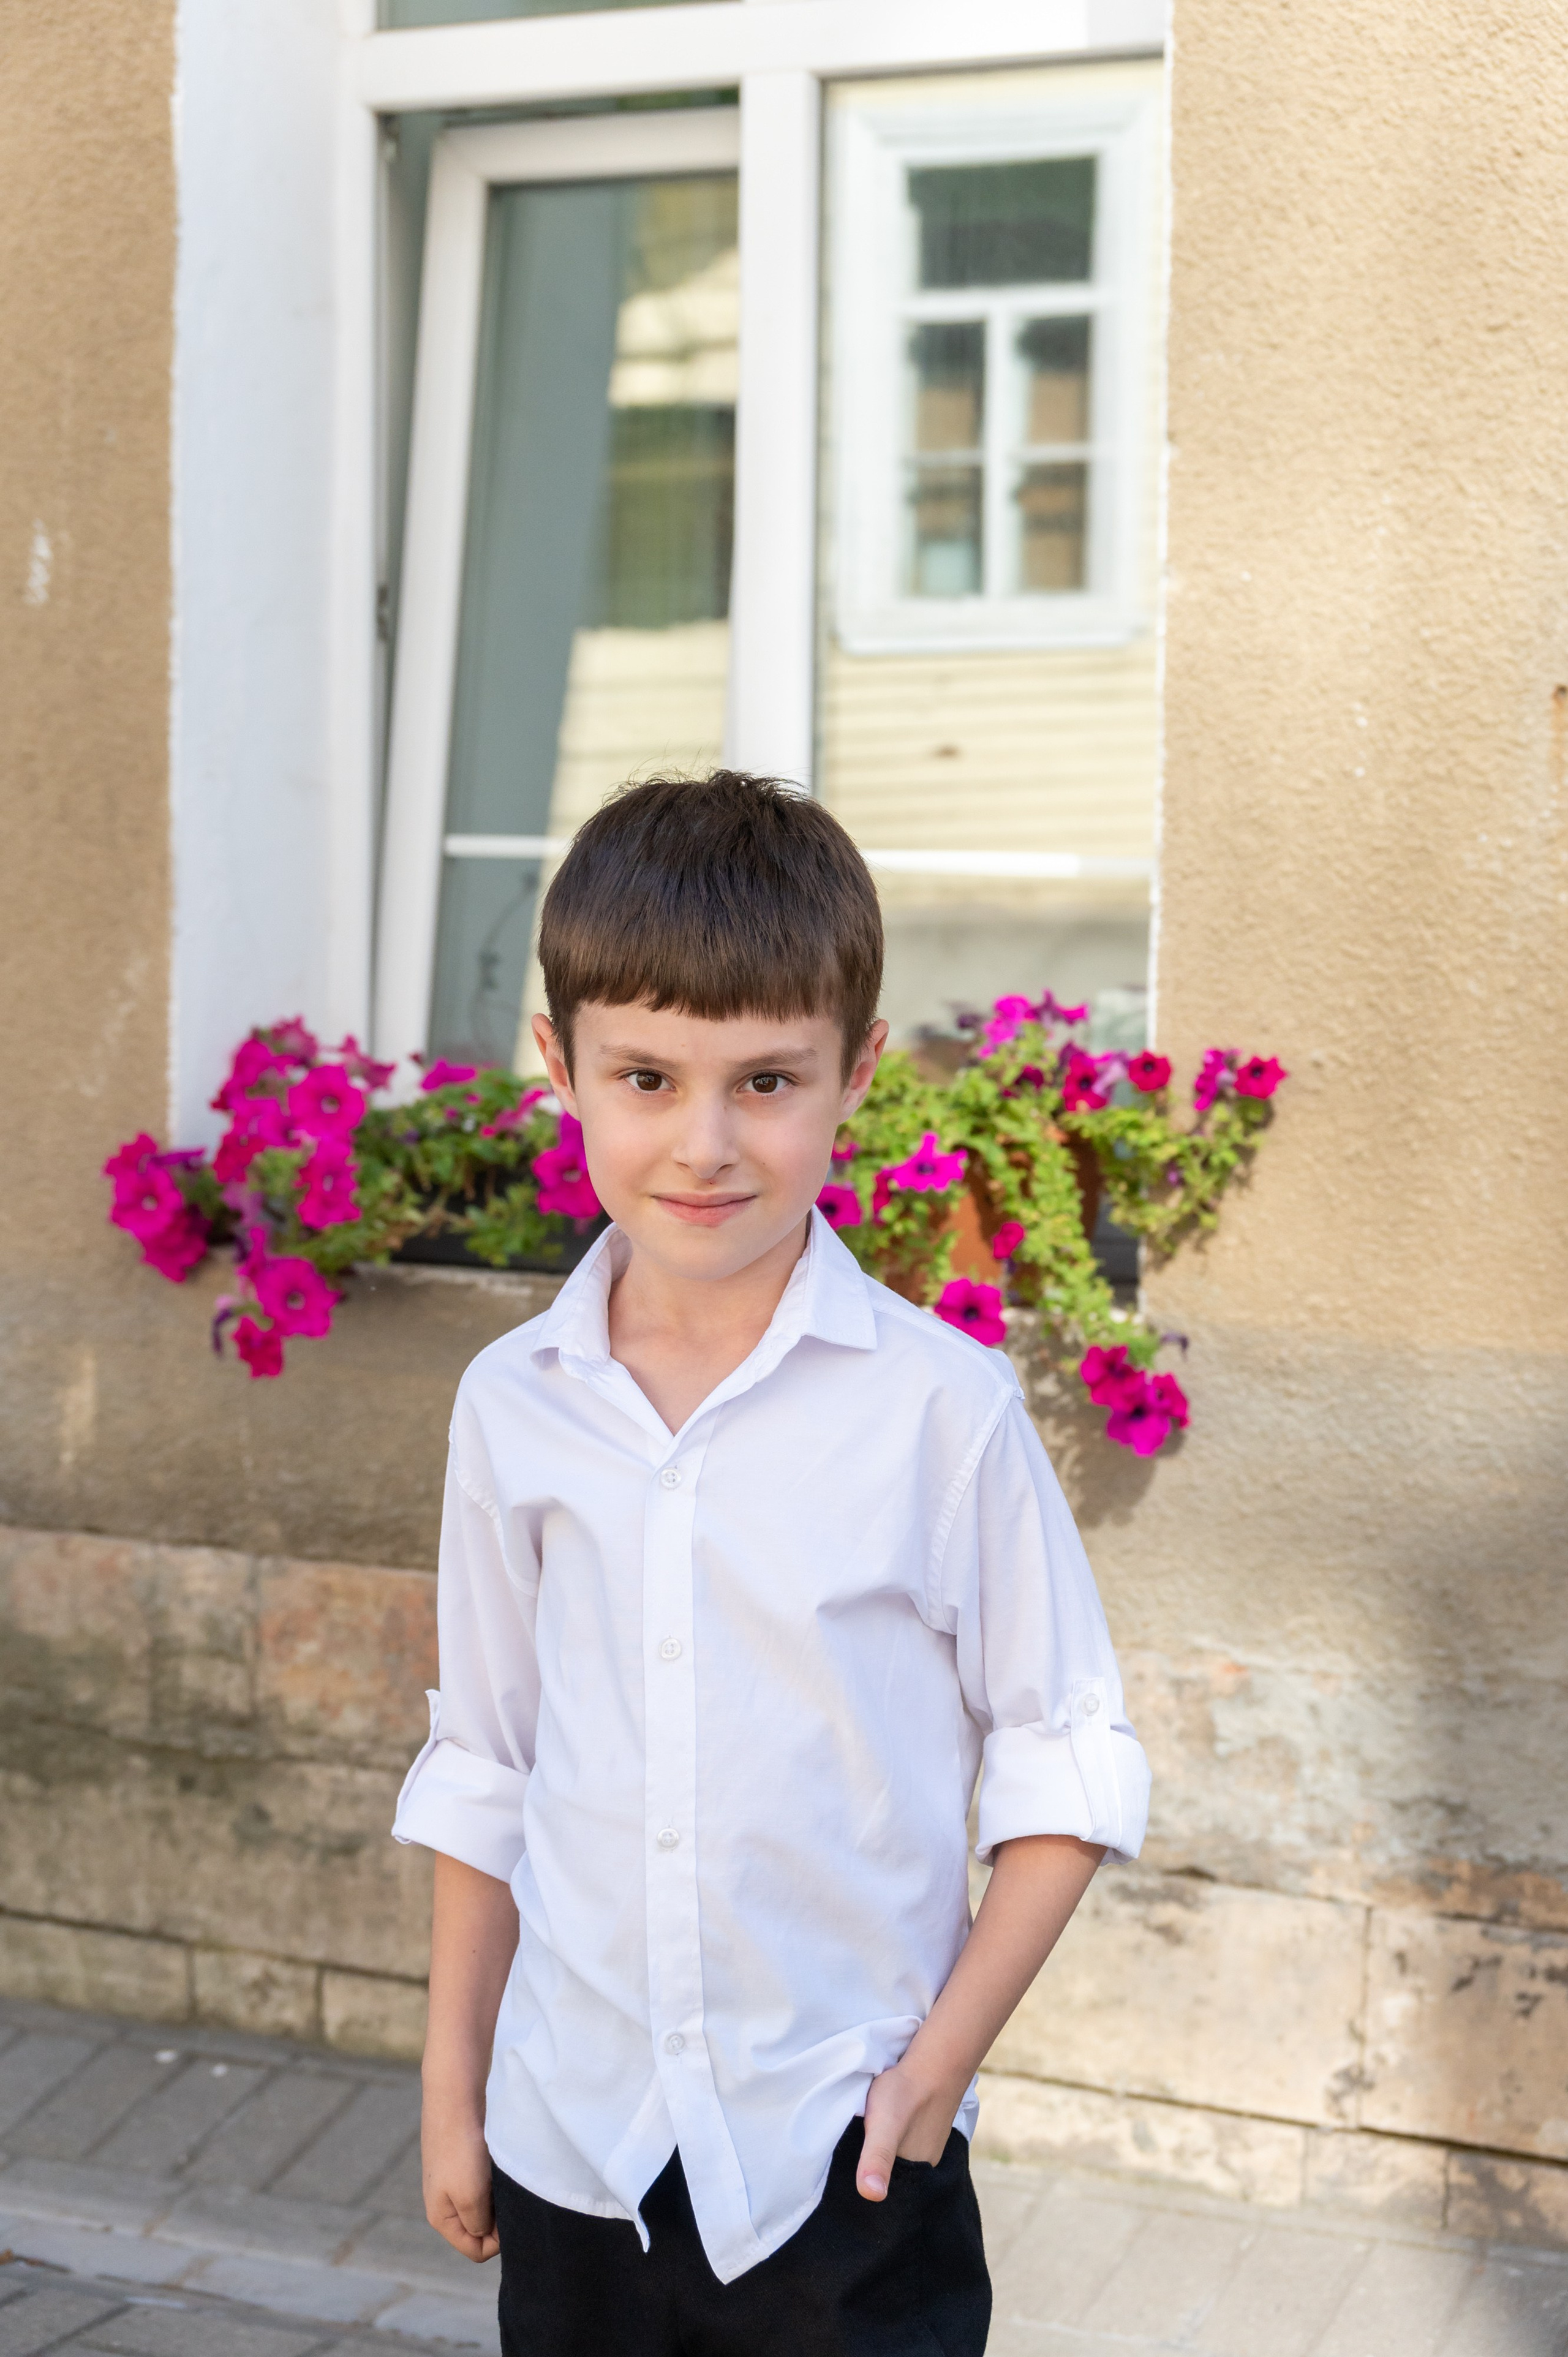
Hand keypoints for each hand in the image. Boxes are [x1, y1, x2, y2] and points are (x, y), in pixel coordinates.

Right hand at [422, 2102, 499, 2261]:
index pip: (476, 2250)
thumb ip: (478, 2226)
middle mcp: (445, 2203)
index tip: (509, 2215)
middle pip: (480, 2229)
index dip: (497, 2241)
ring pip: (485, 2205)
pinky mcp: (464, 2161)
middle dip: (499, 2219)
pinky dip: (496, 2178)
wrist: (455, 2097)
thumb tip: (485, 2235)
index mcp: (441, 2218)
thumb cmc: (462, 2149)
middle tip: (508, 2195)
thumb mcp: (470, 2198)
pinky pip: (485, 2183)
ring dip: (499, 2196)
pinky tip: (499, 2163)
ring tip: (503, 2176)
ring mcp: (453, 2181)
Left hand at [855, 2059, 963, 2201]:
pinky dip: (896, 2135)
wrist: (935, 2060)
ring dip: (885, 2151)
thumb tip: (871, 2195)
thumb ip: (877, 2159)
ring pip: (900, 2156)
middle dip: (875, 2168)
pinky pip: (907, 2139)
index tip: (845, 2176)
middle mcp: (925, 2162)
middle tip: (851, 2153)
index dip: (868, 2182)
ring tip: (863, 2139)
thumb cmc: (905, 2093)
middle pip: (893, 2174)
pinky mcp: (928, 2125)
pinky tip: (885, 2123)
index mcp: (915, 2171)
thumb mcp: (883, 2127)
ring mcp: (928, 2143)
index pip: (886, 2190)